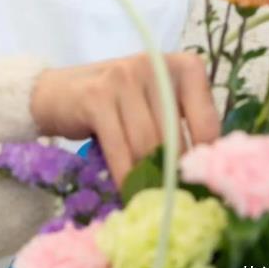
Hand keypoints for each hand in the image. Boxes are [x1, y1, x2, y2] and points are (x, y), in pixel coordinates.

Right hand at [29, 51, 219, 189]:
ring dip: (148, 179)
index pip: (208, 122)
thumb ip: (184, 126)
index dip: (204, 160)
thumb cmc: (121, 102)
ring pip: (147, 145)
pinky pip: (119, 150)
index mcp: (184, 66)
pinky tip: (128, 192)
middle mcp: (156, 65)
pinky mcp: (97, 98)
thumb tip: (207, 172)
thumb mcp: (158, 104)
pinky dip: (125, 177)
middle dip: (173, 174)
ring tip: (151, 200)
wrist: (61, 91)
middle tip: (174, 202)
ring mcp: (124, 78)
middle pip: (174, 137)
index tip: (200, 187)